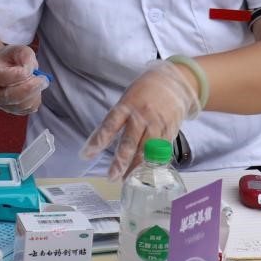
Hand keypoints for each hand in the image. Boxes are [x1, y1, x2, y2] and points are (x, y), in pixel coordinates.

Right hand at [0, 44, 48, 115]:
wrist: (2, 71)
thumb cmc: (9, 59)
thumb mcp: (17, 50)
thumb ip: (25, 56)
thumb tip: (31, 71)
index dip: (15, 75)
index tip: (29, 70)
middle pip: (9, 96)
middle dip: (29, 87)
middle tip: (43, 78)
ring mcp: (1, 104)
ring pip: (20, 105)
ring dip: (35, 92)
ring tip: (39, 80)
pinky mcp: (13, 110)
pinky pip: (28, 109)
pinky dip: (36, 99)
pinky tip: (36, 89)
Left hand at [79, 59, 200, 179]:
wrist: (174, 81)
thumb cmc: (145, 91)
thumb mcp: (127, 99)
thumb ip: (117, 119)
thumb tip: (100, 140)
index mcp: (127, 105)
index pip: (110, 124)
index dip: (98, 140)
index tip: (86, 154)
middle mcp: (142, 115)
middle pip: (130, 141)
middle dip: (120, 161)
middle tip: (111, 176)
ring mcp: (157, 123)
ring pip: (146, 149)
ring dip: (136, 166)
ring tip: (126, 179)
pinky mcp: (170, 130)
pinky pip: (162, 150)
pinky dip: (154, 163)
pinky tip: (147, 173)